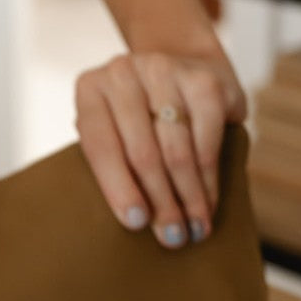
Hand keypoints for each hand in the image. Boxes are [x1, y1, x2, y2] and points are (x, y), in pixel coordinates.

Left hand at [74, 48, 246, 247]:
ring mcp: (164, 71)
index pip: (100, 146)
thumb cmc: (140, 113)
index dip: (118, 188)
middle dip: (159, 202)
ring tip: (194, 229)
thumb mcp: (114, 128)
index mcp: (90, 89)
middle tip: (171, 237)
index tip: (136, 223)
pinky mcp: (204, 80)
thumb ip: (112, 161)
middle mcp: (123, 72)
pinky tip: (210, 202)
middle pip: (142, 152)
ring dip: (188, 197)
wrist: (186, 63)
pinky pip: (208, 139)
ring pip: (177, 150)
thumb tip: (135, 222)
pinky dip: (210, 177)